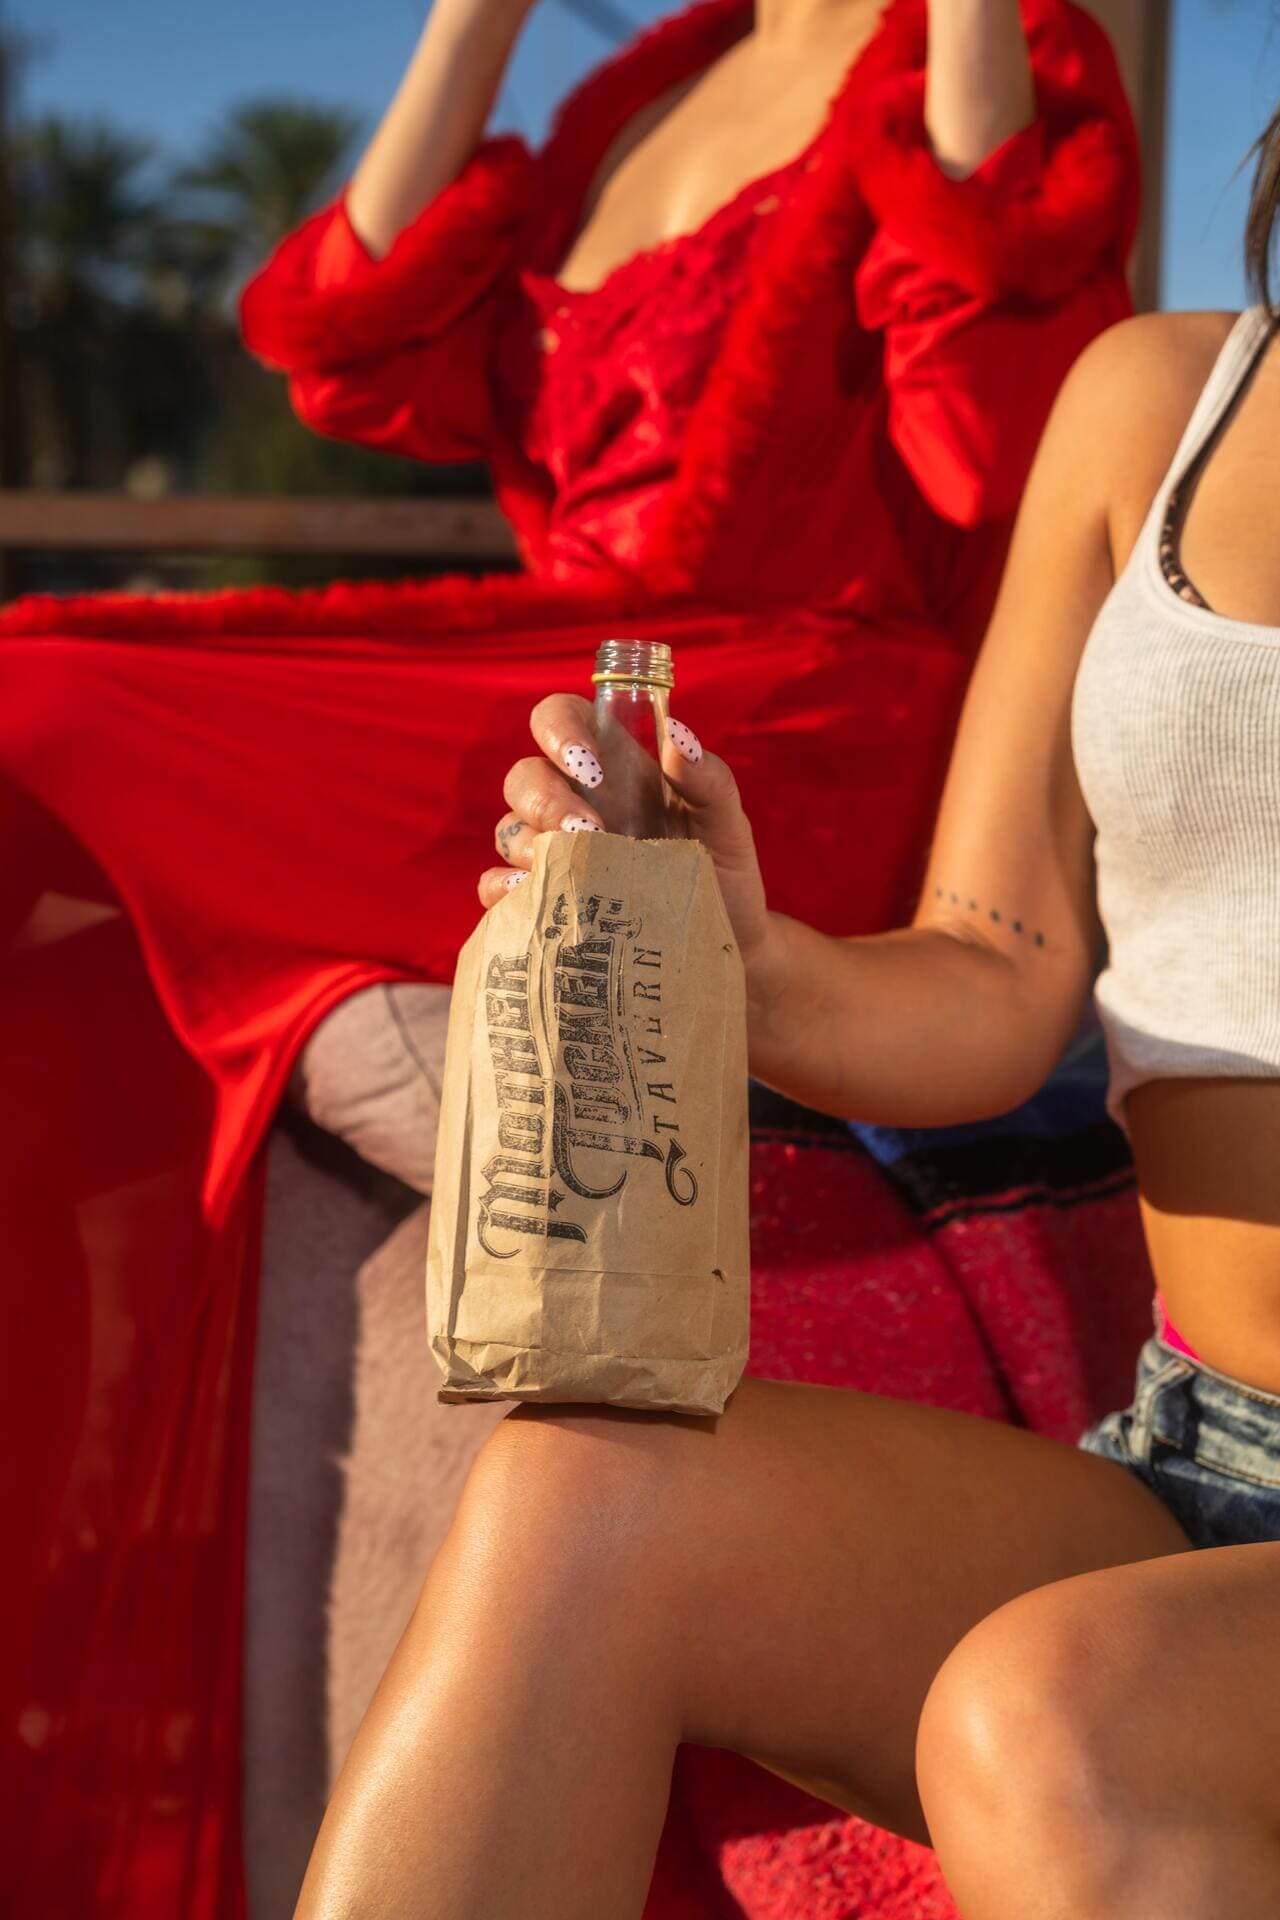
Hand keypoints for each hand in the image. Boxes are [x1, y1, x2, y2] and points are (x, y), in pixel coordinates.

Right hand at [478, 693, 773, 972]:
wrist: (724, 942)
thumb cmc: (722, 872)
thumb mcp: (726, 823)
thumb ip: (709, 778)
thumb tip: (677, 738)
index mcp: (614, 768)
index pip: (562, 718)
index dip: (559, 729)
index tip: (589, 767)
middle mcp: (574, 802)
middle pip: (523, 777)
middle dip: (545, 799)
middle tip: (588, 831)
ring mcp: (553, 850)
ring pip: (509, 831)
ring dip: (531, 847)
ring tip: (577, 875)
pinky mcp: (542, 898)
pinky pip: (496, 888)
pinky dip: (508, 892)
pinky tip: (543, 903)